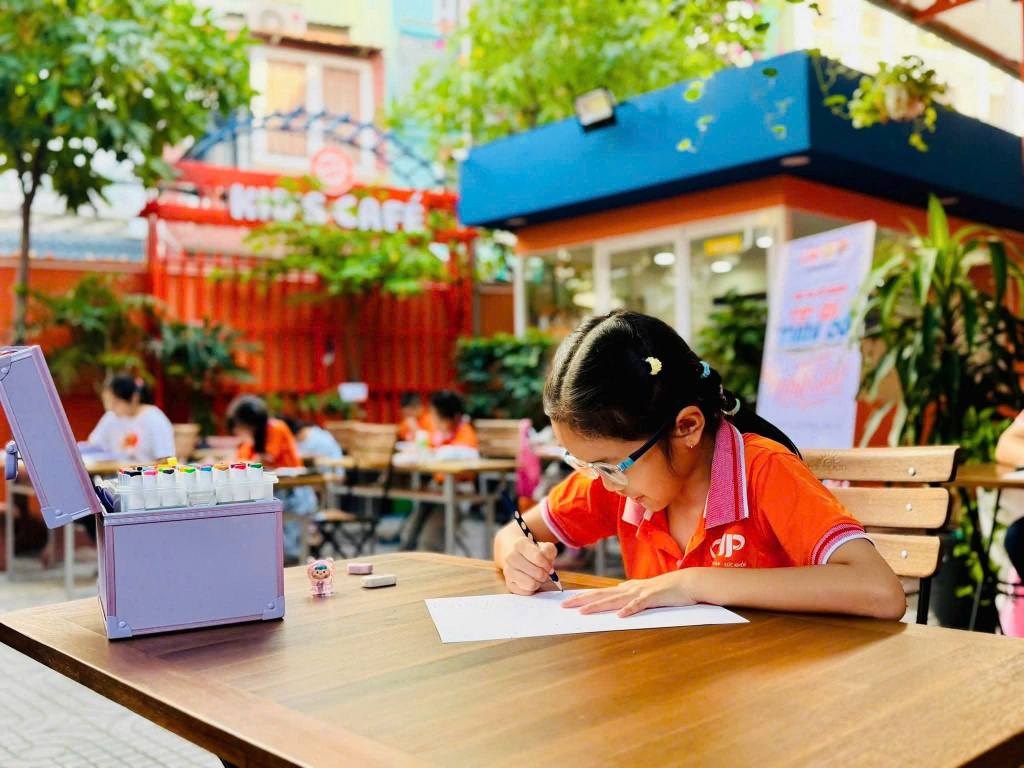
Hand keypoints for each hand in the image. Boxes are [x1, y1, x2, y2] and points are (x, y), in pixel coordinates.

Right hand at [502, 537, 557, 594]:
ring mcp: (508, 571)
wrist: (516, 555)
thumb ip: (549, 552)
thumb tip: (550, 569)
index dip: (547, 564)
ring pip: (531, 584)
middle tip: (545, 573)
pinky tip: (531, 581)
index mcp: (519, 544)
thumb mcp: (544, 546)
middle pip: (537, 573)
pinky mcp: (509, 584)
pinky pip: (527, 592)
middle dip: (545, 575)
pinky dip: (533, 589)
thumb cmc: (533, 552)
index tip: (549, 567)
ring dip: (539, 582)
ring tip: (538, 577)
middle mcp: (510, 557)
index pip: (538, 557)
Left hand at [562, 570, 699, 617]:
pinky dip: (629, 610)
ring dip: (598, 606)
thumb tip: (617, 606)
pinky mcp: (653, 598)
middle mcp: (629, 589)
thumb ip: (631, 599)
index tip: (568, 602)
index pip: (600, 593)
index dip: (583, 597)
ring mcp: (640, 592)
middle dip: (581, 600)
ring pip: (615, 600)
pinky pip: (639, 605)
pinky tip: (619, 616)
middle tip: (564, 606)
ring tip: (582, 612)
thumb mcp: (644, 594)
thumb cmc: (667, 590)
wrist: (687, 582)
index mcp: (626, 589)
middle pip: (601, 595)